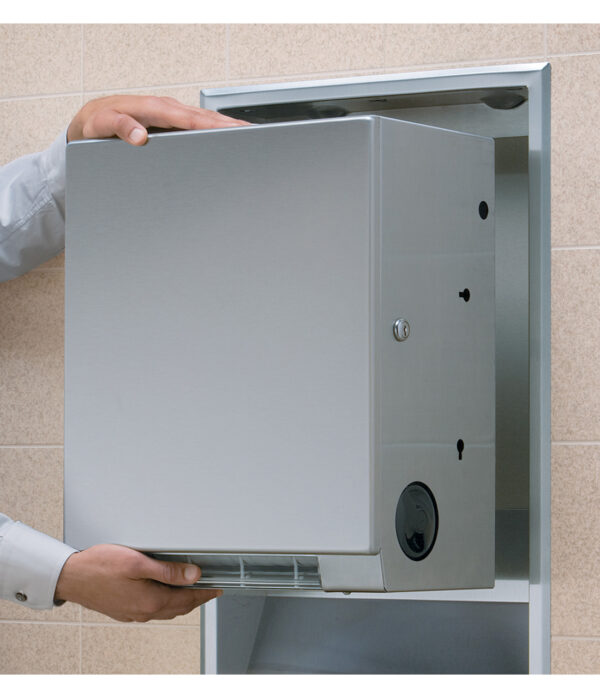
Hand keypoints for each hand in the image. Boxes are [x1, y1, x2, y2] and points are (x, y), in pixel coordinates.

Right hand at [54, 544, 221, 621]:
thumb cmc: (99, 566)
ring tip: (191, 591)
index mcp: (150, 601)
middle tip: (209, 590)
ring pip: (165, 610)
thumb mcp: (138, 563)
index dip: (205, 594)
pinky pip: (151, 610)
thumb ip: (168, 571)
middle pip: (178, 607)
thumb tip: (194, 576)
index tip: (217, 589)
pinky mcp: (123, 610)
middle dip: (196, 599)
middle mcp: (142, 611)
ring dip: (181, 602)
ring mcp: (132, 613)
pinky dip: (165, 603)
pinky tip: (163, 594)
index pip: (187, 599)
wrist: (71, 577)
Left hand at [67, 95, 247, 145]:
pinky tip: (224, 136)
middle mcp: (163, 108)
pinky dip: (212, 128)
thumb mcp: (101, 126)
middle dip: (227, 124)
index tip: (230, 130)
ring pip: (201, 119)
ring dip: (224, 125)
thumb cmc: (96, 123)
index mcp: (152, 108)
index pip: (187, 118)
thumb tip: (140, 136)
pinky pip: (195, 124)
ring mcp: (168, 115)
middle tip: (250, 133)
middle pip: (202, 116)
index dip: (210, 125)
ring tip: (246, 134)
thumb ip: (120, 128)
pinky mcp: (169, 122)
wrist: (89, 120)